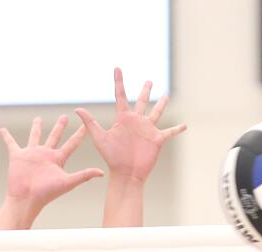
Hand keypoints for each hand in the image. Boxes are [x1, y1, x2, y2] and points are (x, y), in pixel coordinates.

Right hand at [0, 116, 102, 217]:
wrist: (27, 198)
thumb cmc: (47, 192)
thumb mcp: (67, 182)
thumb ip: (84, 175)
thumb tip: (102, 173)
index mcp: (58, 159)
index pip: (72, 144)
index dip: (79, 134)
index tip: (86, 125)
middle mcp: (46, 155)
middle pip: (55, 136)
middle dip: (60, 127)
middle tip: (65, 116)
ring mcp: (32, 154)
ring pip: (35, 136)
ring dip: (36, 127)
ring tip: (38, 118)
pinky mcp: (18, 155)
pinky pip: (11, 143)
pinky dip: (6, 136)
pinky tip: (2, 129)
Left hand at [76, 68, 185, 183]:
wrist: (126, 174)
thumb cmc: (112, 158)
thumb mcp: (100, 138)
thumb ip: (91, 123)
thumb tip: (77, 109)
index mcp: (123, 118)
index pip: (120, 96)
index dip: (119, 81)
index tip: (117, 68)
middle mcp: (136, 121)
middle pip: (142, 101)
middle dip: (145, 91)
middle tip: (149, 81)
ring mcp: (147, 130)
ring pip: (156, 113)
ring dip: (161, 104)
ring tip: (166, 96)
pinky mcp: (157, 139)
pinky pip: (169, 132)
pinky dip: (177, 129)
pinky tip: (185, 125)